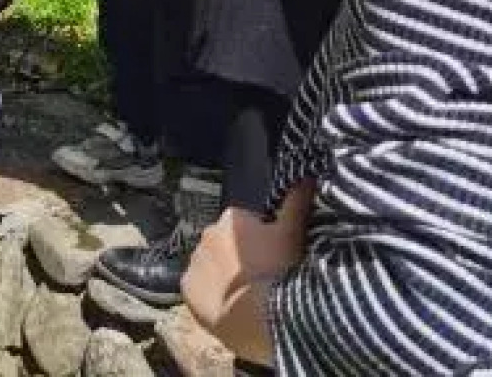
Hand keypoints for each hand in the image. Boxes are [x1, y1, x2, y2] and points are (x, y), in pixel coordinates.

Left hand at [182, 183, 313, 364]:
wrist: (259, 316)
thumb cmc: (280, 270)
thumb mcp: (293, 234)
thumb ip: (296, 203)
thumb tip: (305, 176)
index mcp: (232, 218)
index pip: (247, 228)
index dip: (262, 245)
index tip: (274, 261)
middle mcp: (207, 233)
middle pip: (227, 247)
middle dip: (241, 259)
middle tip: (263, 280)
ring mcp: (194, 260)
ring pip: (212, 267)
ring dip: (225, 277)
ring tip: (247, 297)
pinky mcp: (186, 287)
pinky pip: (198, 288)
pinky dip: (210, 295)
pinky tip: (228, 308)